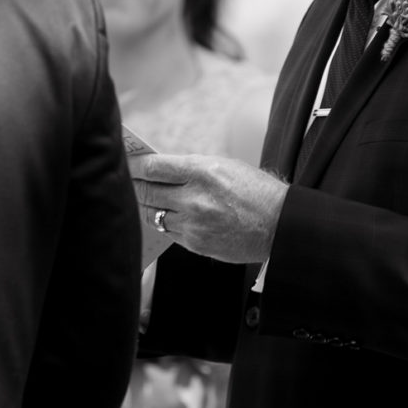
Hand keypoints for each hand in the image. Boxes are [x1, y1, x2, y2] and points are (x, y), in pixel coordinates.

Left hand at [131, 152, 287, 263]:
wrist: (279, 225)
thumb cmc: (257, 192)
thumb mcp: (225, 167)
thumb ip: (191, 168)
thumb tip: (162, 169)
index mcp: (203, 171)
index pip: (153, 167)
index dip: (135, 165)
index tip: (128, 163)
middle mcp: (194, 198)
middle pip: (146, 191)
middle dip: (134, 185)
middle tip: (129, 182)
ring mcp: (193, 223)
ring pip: (152, 214)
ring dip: (147, 206)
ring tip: (146, 199)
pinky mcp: (195, 244)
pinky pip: (168, 231)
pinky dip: (165, 222)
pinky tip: (168, 216)